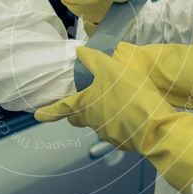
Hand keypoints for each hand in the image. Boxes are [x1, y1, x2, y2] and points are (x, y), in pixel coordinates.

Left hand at [36, 47, 192, 193]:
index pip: (62, 108)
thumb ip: (93, 59)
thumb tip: (80, 51)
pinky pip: (118, 130)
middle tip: (81, 105)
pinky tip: (134, 113)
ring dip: (103, 115)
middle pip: (80, 118)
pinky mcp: (124, 141)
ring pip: (99, 124)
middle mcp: (93, 122)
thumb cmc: (130, 94)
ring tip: (119, 102)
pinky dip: (121, 122)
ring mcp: (108, 135)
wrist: (155, 125)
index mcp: (85, 105)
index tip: (38, 115)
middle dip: (77, 113)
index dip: (49, 111)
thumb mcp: (111, 69)